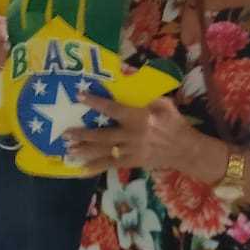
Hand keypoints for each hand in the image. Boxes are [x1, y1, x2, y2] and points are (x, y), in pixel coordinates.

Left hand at [65, 94, 193, 172]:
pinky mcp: (132, 162)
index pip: (113, 109)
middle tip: (65, 134)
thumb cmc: (173, 122)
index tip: (80, 96)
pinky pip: (110, 165)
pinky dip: (95, 167)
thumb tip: (129, 80)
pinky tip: (81, 169)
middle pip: (103, 136)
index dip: (95, 102)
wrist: (184, 149)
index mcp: (139, 118)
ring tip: (68, 151)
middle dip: (83, 135)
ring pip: (104, 152)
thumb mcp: (164, 103)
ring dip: (85, 152)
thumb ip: (147, 96)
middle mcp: (132, 135)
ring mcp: (131, 151)